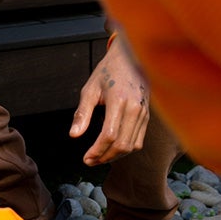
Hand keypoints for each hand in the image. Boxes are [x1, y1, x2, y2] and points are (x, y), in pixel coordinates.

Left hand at [69, 37, 149, 165]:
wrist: (130, 58)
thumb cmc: (107, 72)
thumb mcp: (90, 89)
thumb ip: (82, 113)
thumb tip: (74, 135)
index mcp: (119, 100)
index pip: (109, 135)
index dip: (97, 151)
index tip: (86, 159)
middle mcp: (135, 108)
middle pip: (122, 145)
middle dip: (104, 158)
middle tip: (89, 161)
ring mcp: (143, 113)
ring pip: (131, 146)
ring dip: (114, 156)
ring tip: (98, 158)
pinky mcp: (147, 116)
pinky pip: (138, 140)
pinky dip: (125, 149)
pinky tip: (111, 149)